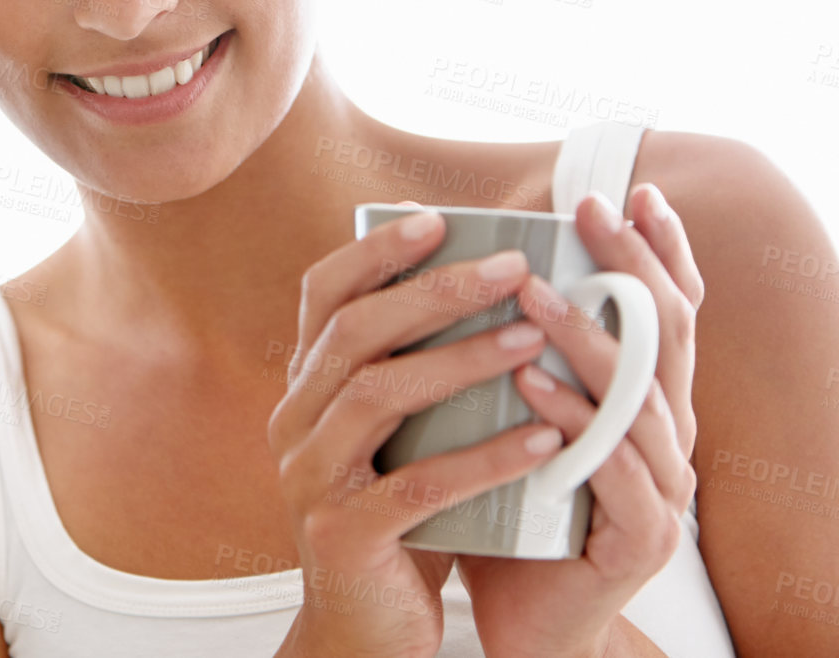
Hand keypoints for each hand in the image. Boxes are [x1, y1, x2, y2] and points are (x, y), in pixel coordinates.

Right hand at [267, 204, 566, 657]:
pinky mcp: (343, 535)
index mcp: (304, 389)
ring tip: (534, 339)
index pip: (322, 296)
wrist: (363, 631)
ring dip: (462, 361)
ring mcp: (310, 479)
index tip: (439, 221)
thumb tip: (486, 283)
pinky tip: (545, 440)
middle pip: (354, 333)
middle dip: (435, 292)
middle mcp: (293, 422)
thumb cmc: (399, 520)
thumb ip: (413, 371)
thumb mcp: (396, 435)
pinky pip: (419, 485)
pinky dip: (486, 458)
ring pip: (378, 396)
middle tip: (513, 268)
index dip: (375, 252)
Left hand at [457, 184, 703, 657]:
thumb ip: (503, 350)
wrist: (517, 618)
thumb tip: (449, 262)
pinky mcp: (637, 541)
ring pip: (641, 402)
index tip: (633, 190)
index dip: (660, 252)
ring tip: (534, 292)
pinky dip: (575, 427)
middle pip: (668, 338)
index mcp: (640, 402)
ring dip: (588, 341)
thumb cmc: (506, 502)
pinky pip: (615, 476)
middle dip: (632, 267)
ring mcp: (660, 491)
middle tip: (591, 212)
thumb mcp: (506, 414)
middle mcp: (664, 437)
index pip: (667, 314)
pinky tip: (535, 390)